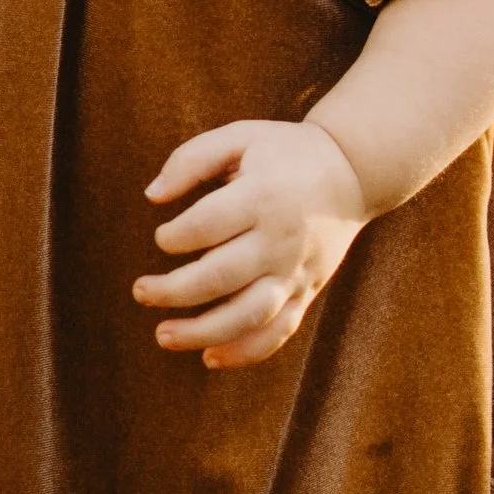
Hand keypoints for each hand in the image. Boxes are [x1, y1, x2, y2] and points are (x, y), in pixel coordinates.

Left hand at [135, 119, 368, 368]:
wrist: (353, 171)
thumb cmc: (284, 152)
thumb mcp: (240, 137)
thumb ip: (192, 159)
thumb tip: (152, 196)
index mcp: (262, 196)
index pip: (206, 226)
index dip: (173, 236)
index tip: (161, 237)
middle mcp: (281, 239)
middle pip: (220, 277)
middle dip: (172, 291)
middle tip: (141, 291)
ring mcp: (296, 271)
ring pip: (249, 315)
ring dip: (203, 332)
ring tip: (164, 335)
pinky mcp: (307, 292)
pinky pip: (279, 331)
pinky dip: (245, 351)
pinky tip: (210, 357)